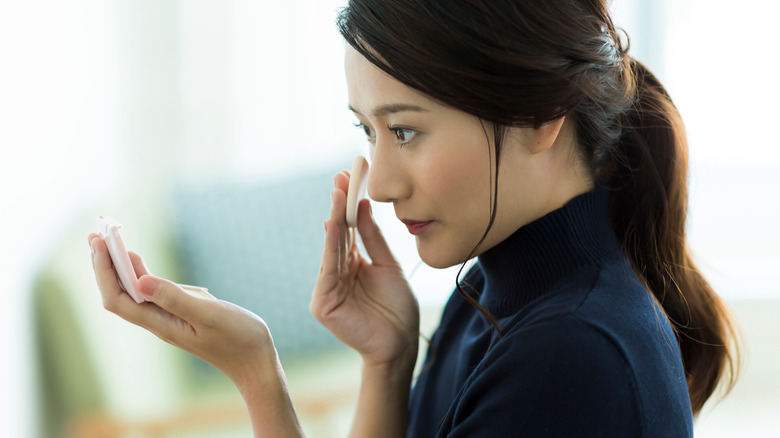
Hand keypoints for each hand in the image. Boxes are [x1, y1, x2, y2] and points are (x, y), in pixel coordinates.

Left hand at [88, 233, 275, 390]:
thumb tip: (140, 281)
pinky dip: (142, 274)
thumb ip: (175, 299)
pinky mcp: (182, 314)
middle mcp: (160, 322)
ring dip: (120, 267)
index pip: (118, 298)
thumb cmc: (238, 339)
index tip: (99, 244)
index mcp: (162, 324)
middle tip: (95, 235)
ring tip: (109, 241)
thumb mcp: (208, 314)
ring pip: (134, 292)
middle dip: (105, 265)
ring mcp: (170, 318)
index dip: (104, 271)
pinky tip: (138, 261)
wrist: (255, 361)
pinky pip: (152, 293)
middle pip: (120, 294)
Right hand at [310, 171, 419, 366]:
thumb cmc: (398, 309)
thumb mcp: (389, 266)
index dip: (349, 204)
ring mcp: (328, 287)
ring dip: (334, 219)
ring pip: (331, 247)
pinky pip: (328, 268)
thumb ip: (374, 239)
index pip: (348, 229)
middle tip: (342, 177)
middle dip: (339, 205)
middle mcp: (337, 272)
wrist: (401, 344)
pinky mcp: (323, 302)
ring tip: (338, 193)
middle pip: (337, 233)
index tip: (351, 177)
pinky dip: (331, 245)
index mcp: (353, 264)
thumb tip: (363, 206)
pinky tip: (334, 223)